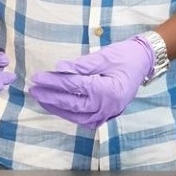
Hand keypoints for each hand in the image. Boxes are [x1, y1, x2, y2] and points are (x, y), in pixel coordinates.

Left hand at [29, 36, 154, 128]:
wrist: (142, 62)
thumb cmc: (124, 56)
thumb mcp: (102, 56)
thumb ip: (80, 65)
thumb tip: (58, 68)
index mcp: (108, 91)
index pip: (73, 87)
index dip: (53, 82)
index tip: (37, 77)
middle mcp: (107, 106)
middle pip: (71, 104)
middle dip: (50, 96)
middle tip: (33, 89)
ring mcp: (107, 114)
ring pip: (75, 115)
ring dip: (56, 107)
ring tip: (41, 98)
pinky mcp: (106, 116)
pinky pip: (83, 118)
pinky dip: (69, 113)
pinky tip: (57, 106)